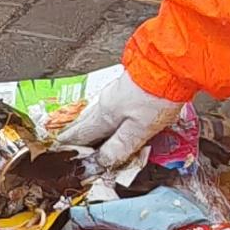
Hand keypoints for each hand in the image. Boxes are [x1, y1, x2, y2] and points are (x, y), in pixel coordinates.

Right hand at [62, 60, 185, 172]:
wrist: (171, 66)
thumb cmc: (155, 98)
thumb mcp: (138, 131)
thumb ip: (119, 148)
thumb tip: (102, 163)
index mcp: (104, 115)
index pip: (81, 135)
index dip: (70, 145)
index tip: (59, 149)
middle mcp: (107, 103)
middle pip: (87, 123)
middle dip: (78, 135)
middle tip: (69, 144)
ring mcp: (117, 93)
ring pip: (100, 115)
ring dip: (93, 127)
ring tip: (89, 137)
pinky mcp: (130, 88)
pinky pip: (112, 108)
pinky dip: (108, 118)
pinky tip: (114, 120)